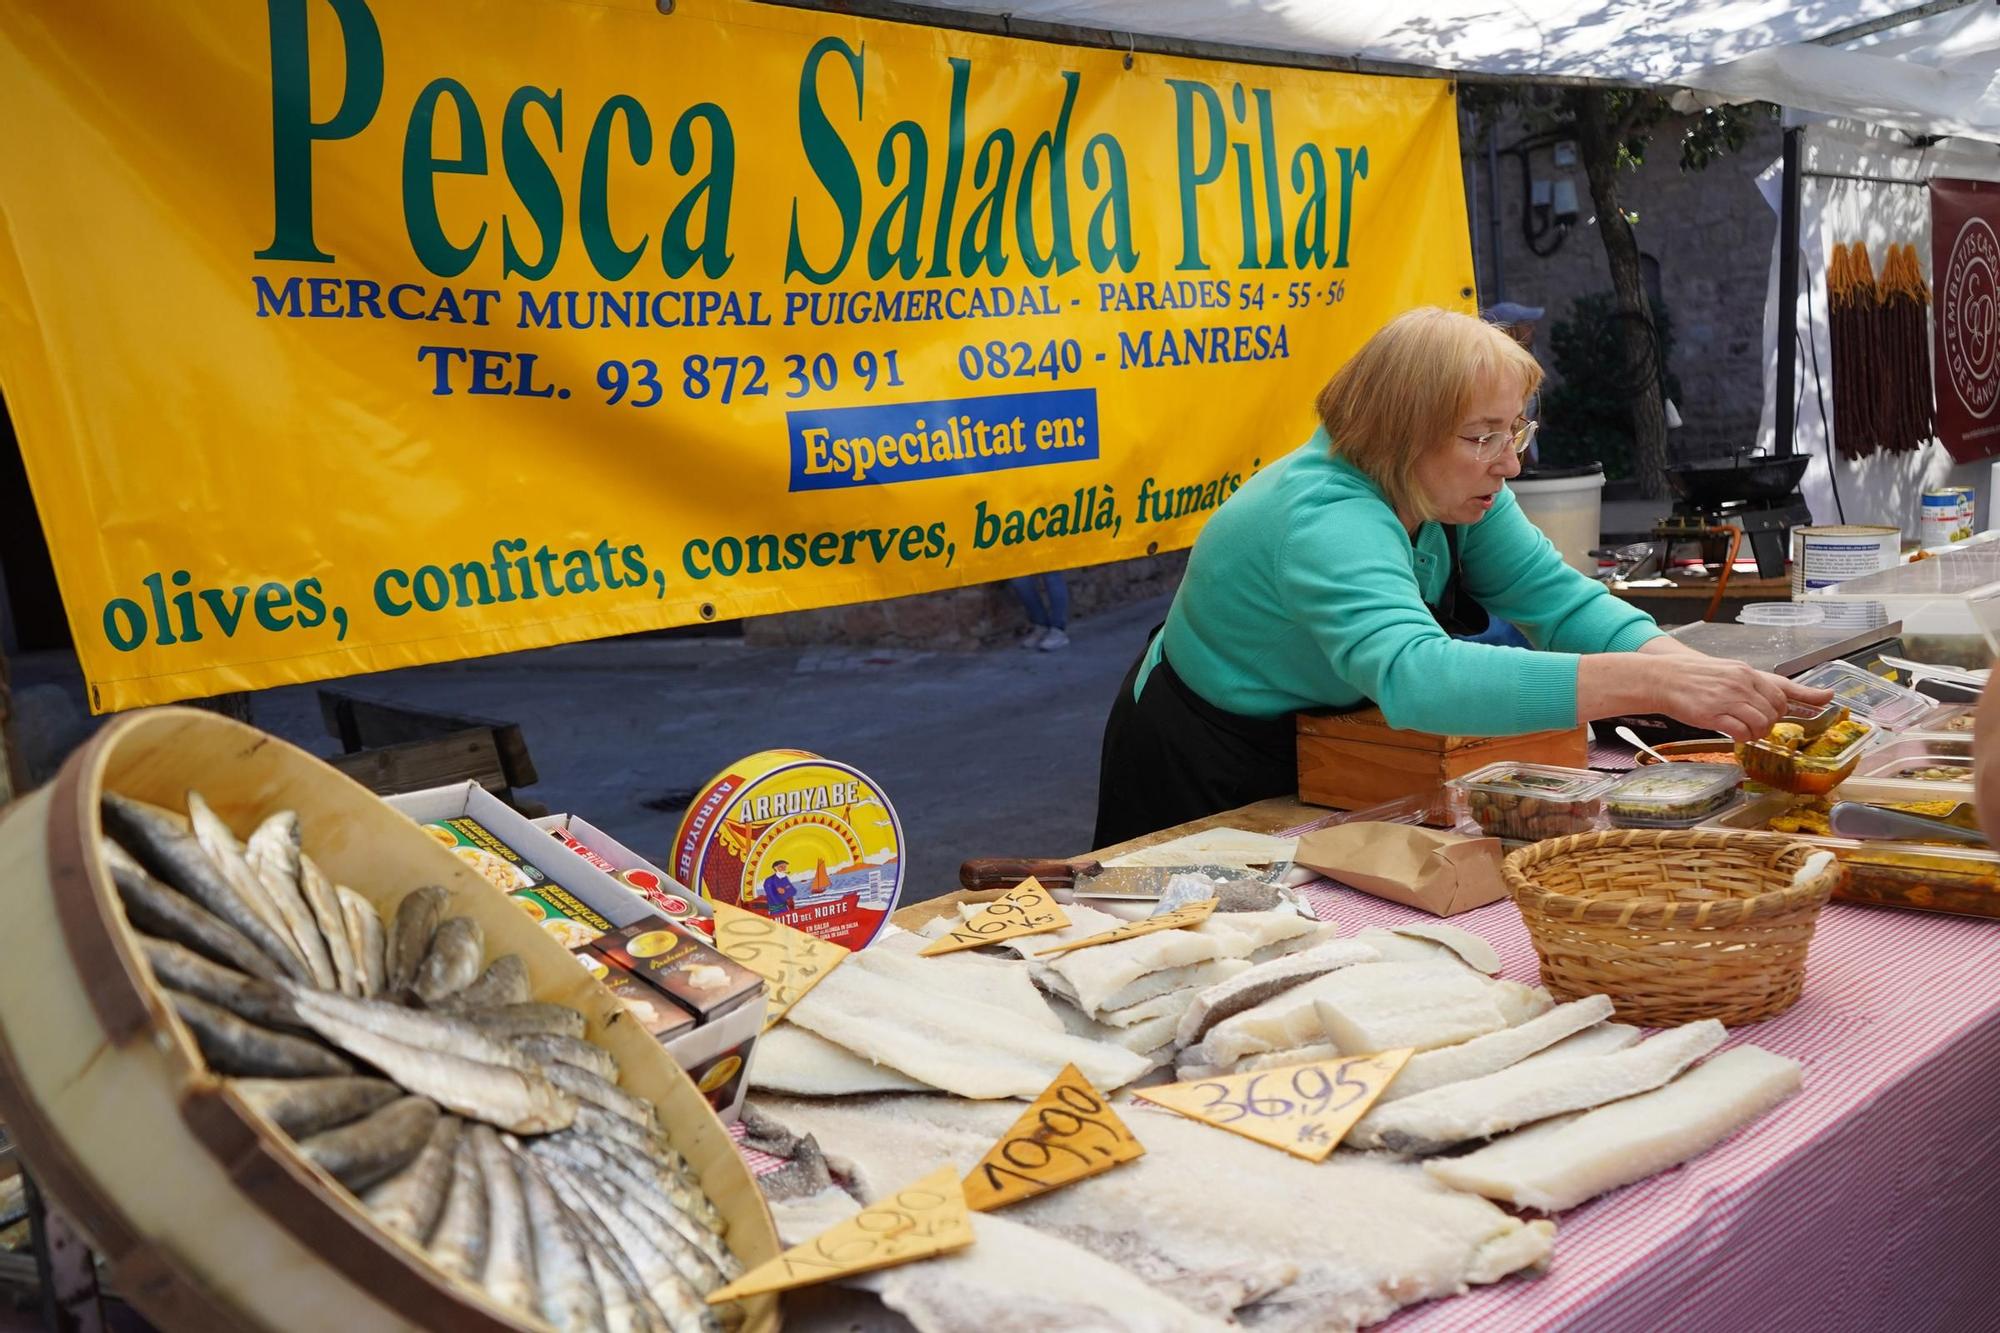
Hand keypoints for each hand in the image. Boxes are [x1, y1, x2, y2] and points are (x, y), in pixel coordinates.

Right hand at [1646, 656, 1834, 741]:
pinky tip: (1734, 734)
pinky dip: (1742, 737)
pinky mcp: (1714, 714)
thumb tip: (1779, 693)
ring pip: (1761, 723)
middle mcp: (1741, 684)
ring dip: (1757, 732)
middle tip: (1756, 724)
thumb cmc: (1693, 676)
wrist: (1662, 678)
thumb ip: (1754, 683)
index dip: (1797, 702)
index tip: (1823, 703)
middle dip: (1770, 722)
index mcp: (1746, 672)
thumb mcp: (1727, 671)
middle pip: (1775, 710)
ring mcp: (1728, 699)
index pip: (1782, 691)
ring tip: (1745, 730)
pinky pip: (1741, 732)